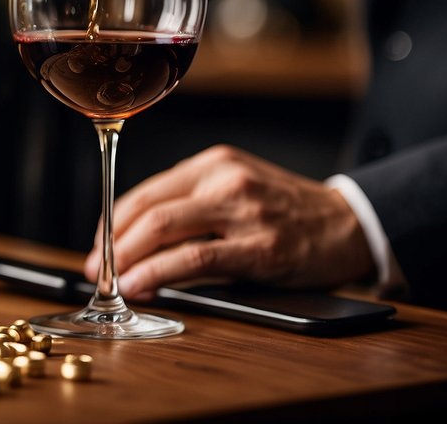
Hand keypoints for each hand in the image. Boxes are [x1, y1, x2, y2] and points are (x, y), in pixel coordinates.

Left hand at [84, 145, 374, 299]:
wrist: (350, 223)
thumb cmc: (286, 211)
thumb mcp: (236, 188)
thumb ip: (192, 203)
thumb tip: (135, 239)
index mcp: (214, 163)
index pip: (147, 191)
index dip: (112, 221)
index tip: (98, 245)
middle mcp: (225, 179)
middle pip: (149, 210)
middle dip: (113, 243)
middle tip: (95, 269)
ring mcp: (244, 211)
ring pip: (165, 230)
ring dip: (129, 259)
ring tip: (112, 281)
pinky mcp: (261, 247)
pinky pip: (196, 259)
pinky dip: (160, 273)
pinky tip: (143, 285)